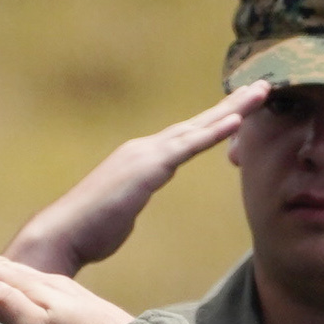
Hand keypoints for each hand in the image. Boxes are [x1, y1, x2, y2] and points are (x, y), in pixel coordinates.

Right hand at [2, 83, 269, 275]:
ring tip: (261, 93)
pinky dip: (214, 131)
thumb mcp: (119, 213)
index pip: (186, 138)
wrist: (60, 236)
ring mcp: (145, 154)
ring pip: (197, 128)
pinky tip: (237, 120)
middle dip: (231, 105)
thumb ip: (131, 201)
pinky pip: (188, 146)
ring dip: (232, 109)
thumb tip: (130, 206)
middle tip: (263, 87)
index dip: (215, 123)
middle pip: (196, 124)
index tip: (241, 111)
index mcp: (140, 159)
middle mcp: (144, 149)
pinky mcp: (147, 168)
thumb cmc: (86, 232)